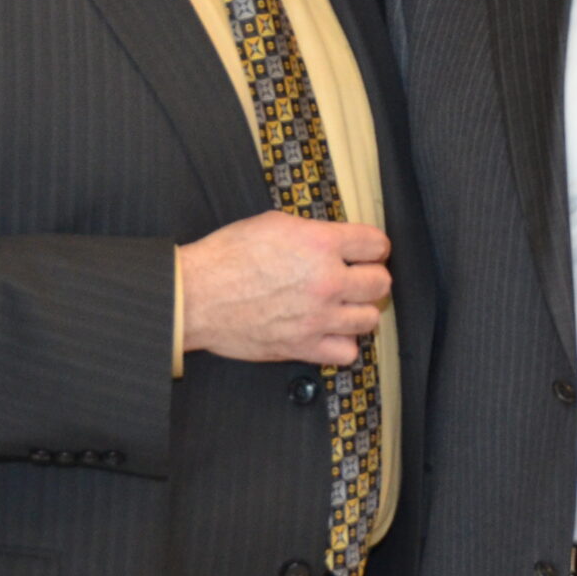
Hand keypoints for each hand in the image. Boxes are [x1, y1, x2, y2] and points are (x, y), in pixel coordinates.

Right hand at [178, 211, 389, 364]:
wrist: (196, 296)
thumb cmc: (226, 257)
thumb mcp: (274, 224)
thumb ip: (312, 232)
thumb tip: (333, 240)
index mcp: (321, 244)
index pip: (376, 244)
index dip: (373, 247)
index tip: (366, 252)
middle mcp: (326, 281)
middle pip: (380, 283)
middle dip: (370, 277)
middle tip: (355, 278)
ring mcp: (317, 317)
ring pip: (369, 319)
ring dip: (358, 311)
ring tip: (343, 306)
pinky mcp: (303, 346)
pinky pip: (347, 352)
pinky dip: (341, 343)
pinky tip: (328, 332)